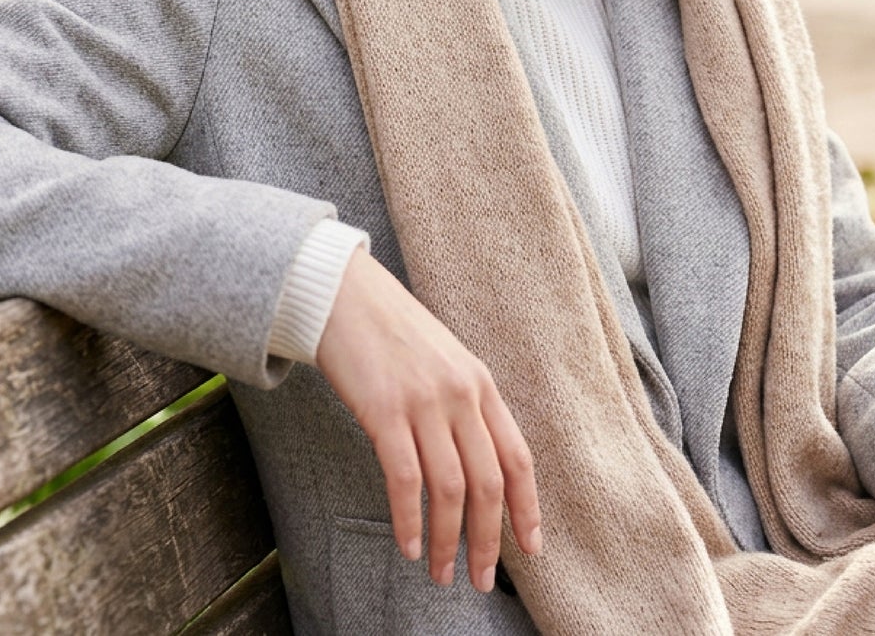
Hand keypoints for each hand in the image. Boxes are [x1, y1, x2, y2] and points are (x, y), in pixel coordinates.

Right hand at [315, 246, 542, 591]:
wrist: (344, 295)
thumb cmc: (391, 332)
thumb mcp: (444, 362)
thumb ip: (463, 406)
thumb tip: (474, 467)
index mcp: (481, 383)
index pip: (517, 456)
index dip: (527, 507)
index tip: (530, 548)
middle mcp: (461, 393)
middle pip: (488, 482)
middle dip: (488, 540)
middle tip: (480, 580)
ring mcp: (424, 401)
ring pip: (450, 488)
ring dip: (448, 540)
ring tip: (442, 573)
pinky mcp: (384, 410)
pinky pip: (405, 479)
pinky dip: (410, 519)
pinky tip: (410, 545)